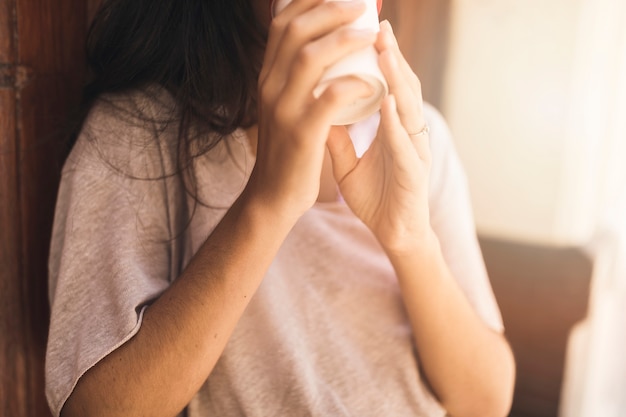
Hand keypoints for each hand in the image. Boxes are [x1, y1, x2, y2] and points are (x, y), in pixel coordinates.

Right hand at [244, 0, 376, 220]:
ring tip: (369, 33)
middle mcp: (269, 87)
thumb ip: (295, 79)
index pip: (281, 24)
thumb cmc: (288, 149)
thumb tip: (320, 49)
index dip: (307, 0)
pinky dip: (351, 83)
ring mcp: (283, 110)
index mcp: (267, 77)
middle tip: (360, 4)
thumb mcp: (284, 107)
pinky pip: (328, 98)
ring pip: (309, 58)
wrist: (273, 195)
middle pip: (294, 31)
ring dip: (343, 39)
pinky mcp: (301, 134)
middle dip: (329, 9)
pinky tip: (369, 79)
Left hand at [327, 20, 431, 253]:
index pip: (387, 83)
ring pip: (410, 107)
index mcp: (394, 127)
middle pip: (403, 85)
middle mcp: (408, 133)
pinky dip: (398, 122)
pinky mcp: (414, 174)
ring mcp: (414, 151)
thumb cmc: (376, 195)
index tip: (361, 27)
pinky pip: (406, 145)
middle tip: (377, 22)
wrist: (392, 233)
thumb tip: (317, 109)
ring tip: (385, 49)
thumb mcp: (347, 162)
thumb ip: (336, 136)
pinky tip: (390, 102)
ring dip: (398, 77)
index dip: (378, 55)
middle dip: (391, 53)